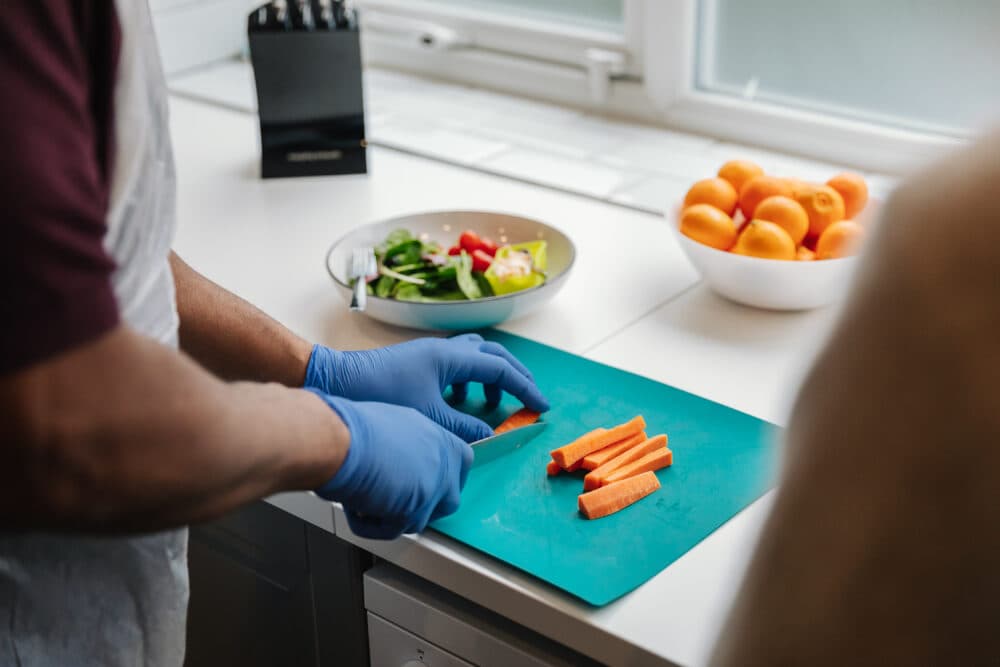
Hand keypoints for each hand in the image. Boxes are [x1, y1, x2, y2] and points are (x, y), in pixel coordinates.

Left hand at [304, 334, 548, 441]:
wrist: (337, 379)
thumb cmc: (379, 394)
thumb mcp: (427, 416)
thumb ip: (461, 426)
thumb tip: (487, 433)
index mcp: (451, 357)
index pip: (500, 369)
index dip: (524, 388)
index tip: (540, 406)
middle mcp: (444, 349)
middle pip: (493, 354)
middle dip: (515, 376)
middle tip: (528, 398)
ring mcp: (431, 353)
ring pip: (474, 355)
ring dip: (490, 376)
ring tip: (491, 404)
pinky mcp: (419, 361)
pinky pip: (456, 364)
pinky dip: (467, 380)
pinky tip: (458, 401)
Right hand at [308, 389, 472, 538]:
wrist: (345, 443)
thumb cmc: (360, 428)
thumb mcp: (399, 423)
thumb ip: (414, 443)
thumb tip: (408, 456)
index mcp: (444, 442)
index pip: (462, 464)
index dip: (443, 476)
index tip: (428, 480)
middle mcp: (443, 468)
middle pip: (448, 500)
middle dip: (423, 505)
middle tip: (396, 498)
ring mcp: (432, 492)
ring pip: (419, 520)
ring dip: (394, 516)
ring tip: (367, 498)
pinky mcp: (413, 514)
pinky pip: (392, 531)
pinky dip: (371, 525)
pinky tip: (356, 506)